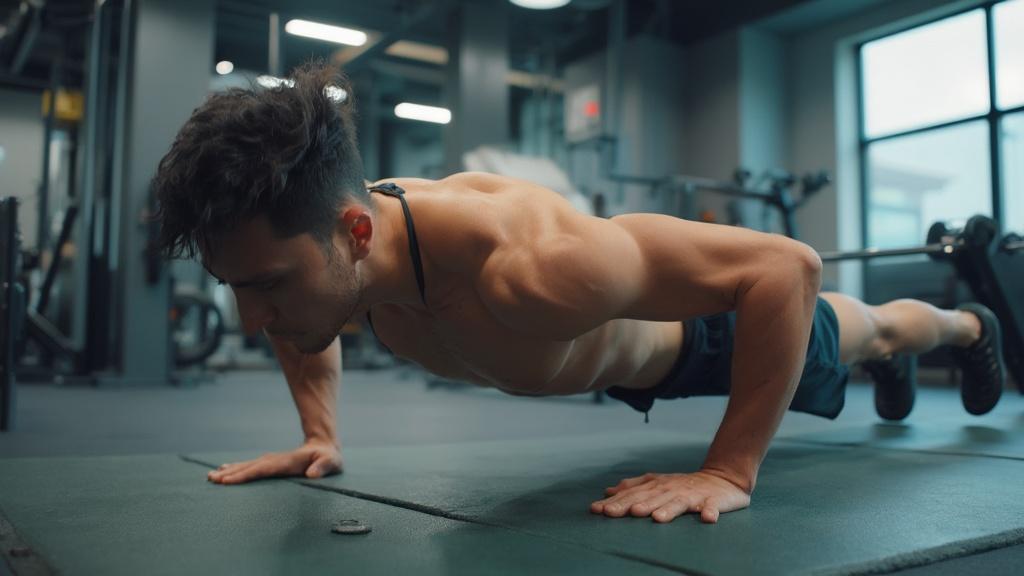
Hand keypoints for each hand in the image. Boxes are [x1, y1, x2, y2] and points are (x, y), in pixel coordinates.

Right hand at [207, 438, 342, 484]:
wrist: (324, 447)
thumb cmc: (328, 458)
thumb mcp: (331, 462)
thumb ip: (323, 466)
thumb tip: (311, 474)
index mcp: (286, 462)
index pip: (262, 469)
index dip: (245, 474)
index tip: (227, 480)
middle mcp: (275, 460)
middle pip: (249, 467)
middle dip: (230, 473)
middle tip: (211, 479)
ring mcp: (271, 461)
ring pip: (247, 466)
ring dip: (229, 471)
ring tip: (211, 476)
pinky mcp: (270, 463)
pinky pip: (250, 466)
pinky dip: (236, 469)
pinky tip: (224, 470)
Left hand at [590, 470, 750, 523]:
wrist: (722, 478)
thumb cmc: (684, 485)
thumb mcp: (657, 483)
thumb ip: (633, 486)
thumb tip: (609, 490)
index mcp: (657, 486)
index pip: (632, 494)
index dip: (614, 502)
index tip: (596, 509)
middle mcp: (672, 489)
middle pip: (649, 498)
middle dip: (631, 505)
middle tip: (613, 513)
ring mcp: (693, 495)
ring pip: (678, 503)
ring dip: (667, 509)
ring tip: (655, 517)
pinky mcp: (714, 501)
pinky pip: (712, 507)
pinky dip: (710, 512)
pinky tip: (707, 518)